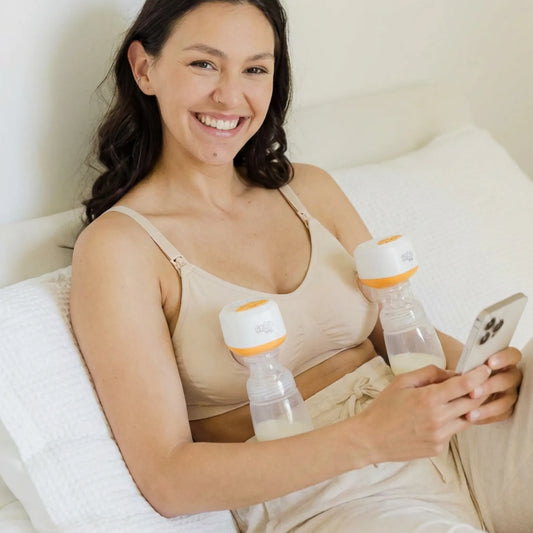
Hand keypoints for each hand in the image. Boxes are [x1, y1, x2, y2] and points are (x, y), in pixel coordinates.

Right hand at [359, 364, 490, 463]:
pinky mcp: (439, 448)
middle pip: (472, 402)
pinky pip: (453, 432)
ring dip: (465, 408)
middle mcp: (439, 419)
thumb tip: (452, 373)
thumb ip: (429, 373)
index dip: (478, 375)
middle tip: (475, 383)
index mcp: (429, 399)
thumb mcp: (402, 382)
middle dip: (477, 391)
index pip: (464, 385)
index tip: (486, 369)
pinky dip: (450, 422)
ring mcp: (441, 436)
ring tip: (452, 400)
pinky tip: (434, 419)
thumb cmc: (384, 407)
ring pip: (467, 418)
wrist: (371, 438)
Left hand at [465, 346, 521, 423]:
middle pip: (508, 380)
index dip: (503, 358)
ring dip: (488, 406)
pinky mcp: (503, 407)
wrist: (453, 384)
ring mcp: (508, 392)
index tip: (489, 363)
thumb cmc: (459, 369)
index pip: (512, 355)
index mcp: (503, 359)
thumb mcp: (459, 362)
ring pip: (505, 401)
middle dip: (490, 386)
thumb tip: (458, 370)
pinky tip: (471, 417)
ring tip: (469, 411)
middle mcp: (509, 375)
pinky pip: (501, 414)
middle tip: (472, 392)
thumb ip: (465, 363)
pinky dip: (487, 416)